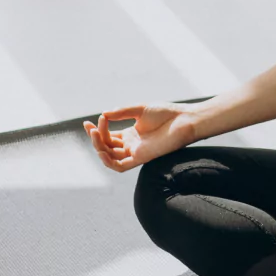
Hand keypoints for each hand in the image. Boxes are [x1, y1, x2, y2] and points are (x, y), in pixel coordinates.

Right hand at [83, 102, 201, 171]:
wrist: (184, 120)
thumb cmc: (166, 113)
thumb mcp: (139, 109)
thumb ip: (122, 112)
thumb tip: (104, 114)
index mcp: (131, 134)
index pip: (109, 137)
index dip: (98, 130)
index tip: (93, 120)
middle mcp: (132, 145)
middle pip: (107, 147)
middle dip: (96, 138)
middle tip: (91, 127)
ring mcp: (136, 152)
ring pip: (110, 157)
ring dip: (99, 147)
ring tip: (95, 134)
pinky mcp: (141, 158)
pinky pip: (121, 166)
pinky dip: (109, 162)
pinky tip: (102, 151)